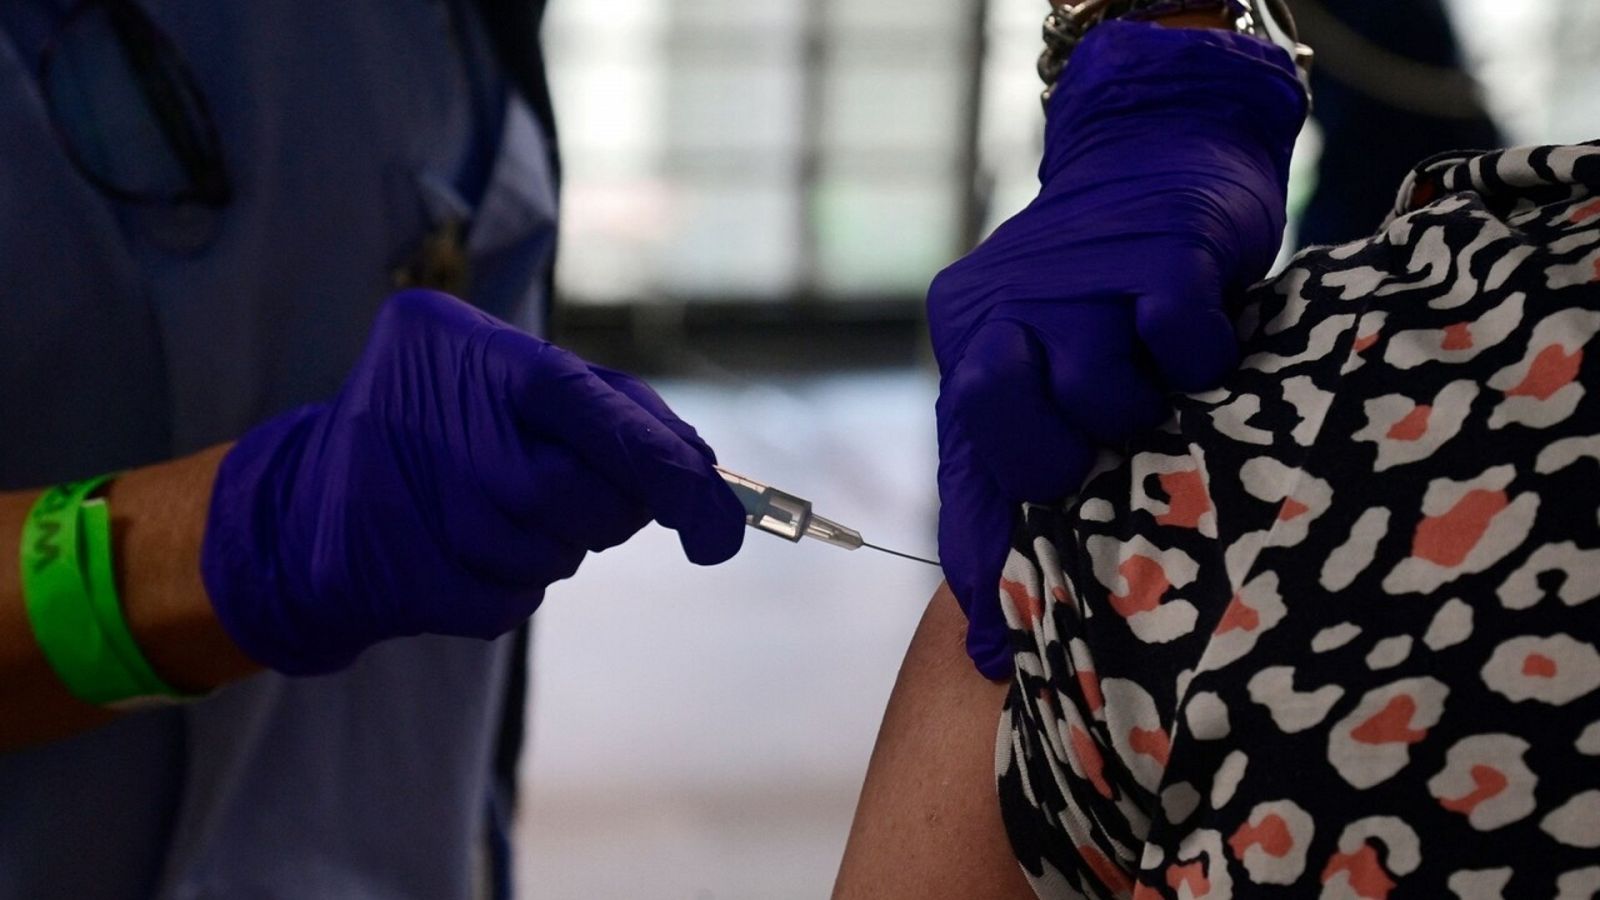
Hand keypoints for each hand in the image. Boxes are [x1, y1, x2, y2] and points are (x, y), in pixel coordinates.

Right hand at [201, 289, 744, 673]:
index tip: (720, 526)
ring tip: (489, 510)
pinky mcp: (397, 577)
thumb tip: (705, 479)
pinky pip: (508, 603)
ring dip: (550, 547)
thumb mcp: (523, 380)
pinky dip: (506, 587)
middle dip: (605, 510)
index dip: (666, 467)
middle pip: (582, 500)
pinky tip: (461, 552)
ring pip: (550, 558)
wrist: (311, 494)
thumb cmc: (449, 423)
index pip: (594, 410)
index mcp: (478, 355)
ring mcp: (412, 503)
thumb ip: (620, 409)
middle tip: (572, 492)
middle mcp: (438, 422)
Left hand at [929, 21, 1306, 677]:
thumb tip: (983, 650)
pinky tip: (1207, 344)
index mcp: (971, 340)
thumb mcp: (1041, 385)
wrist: (1159, 152)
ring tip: (1165, 388)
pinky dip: (1203, 357)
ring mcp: (1081, 270)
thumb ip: (1003, 498)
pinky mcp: (1163, 246)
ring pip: (1098, 382)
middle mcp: (1007, 302)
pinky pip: (1178, 333)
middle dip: (1069, 453)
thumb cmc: (1104, 302)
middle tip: (1115, 444)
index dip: (1005, 528)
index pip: (969, 455)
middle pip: (1009, 412)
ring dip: (1146, 405)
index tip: (1045, 586)